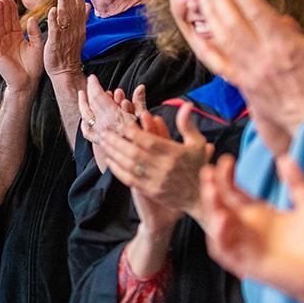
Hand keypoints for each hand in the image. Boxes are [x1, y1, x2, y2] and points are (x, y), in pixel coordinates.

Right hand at [0, 0, 42, 92]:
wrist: (28, 82)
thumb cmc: (34, 66)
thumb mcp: (37, 45)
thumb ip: (34, 32)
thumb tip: (31, 18)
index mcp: (17, 37)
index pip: (13, 20)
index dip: (11, 10)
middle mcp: (7, 39)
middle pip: (4, 21)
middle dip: (3, 9)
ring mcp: (1, 45)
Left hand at [44, 0, 87, 79]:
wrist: (66, 71)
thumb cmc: (69, 52)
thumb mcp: (79, 33)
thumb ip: (82, 18)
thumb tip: (87, 5)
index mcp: (79, 27)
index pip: (80, 9)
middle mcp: (74, 30)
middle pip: (74, 10)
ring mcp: (66, 36)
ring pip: (65, 18)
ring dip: (64, 5)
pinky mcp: (56, 43)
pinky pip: (56, 30)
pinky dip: (54, 20)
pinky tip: (53, 11)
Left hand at [77, 74, 141, 143]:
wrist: (140, 162)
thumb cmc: (146, 142)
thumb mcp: (146, 119)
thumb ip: (141, 103)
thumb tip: (140, 88)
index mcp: (114, 117)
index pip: (98, 97)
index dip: (94, 86)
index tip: (92, 78)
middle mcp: (104, 126)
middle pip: (91, 105)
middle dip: (89, 92)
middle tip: (90, 83)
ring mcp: (101, 136)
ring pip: (86, 117)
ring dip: (83, 105)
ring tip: (83, 96)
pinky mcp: (101, 144)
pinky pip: (88, 133)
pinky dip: (84, 123)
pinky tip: (85, 119)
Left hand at [98, 102, 213, 217]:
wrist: (199, 198)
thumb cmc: (197, 167)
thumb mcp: (197, 143)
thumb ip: (187, 124)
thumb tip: (186, 104)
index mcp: (176, 153)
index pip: (150, 141)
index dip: (134, 132)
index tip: (122, 125)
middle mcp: (165, 167)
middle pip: (135, 153)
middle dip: (117, 141)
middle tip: (105, 132)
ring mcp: (157, 181)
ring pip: (130, 166)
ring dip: (114, 154)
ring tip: (104, 143)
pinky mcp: (151, 192)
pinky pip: (130, 180)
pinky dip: (118, 170)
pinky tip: (110, 161)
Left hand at [198, 0, 303, 141]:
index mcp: (284, 45)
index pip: (256, 11)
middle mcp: (263, 57)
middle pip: (234, 22)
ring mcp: (250, 72)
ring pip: (224, 39)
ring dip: (211, 17)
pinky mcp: (244, 85)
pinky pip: (220, 66)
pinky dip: (206, 51)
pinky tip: (198, 38)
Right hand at [198, 154, 303, 302]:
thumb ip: (298, 183)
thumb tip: (285, 158)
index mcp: (259, 214)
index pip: (232, 192)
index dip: (226, 176)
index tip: (227, 159)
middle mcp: (248, 230)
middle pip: (220, 206)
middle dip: (211, 188)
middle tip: (208, 171)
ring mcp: (246, 247)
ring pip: (217, 228)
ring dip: (211, 210)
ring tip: (212, 191)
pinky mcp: (249, 265)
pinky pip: (226, 253)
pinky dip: (220, 238)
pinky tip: (223, 221)